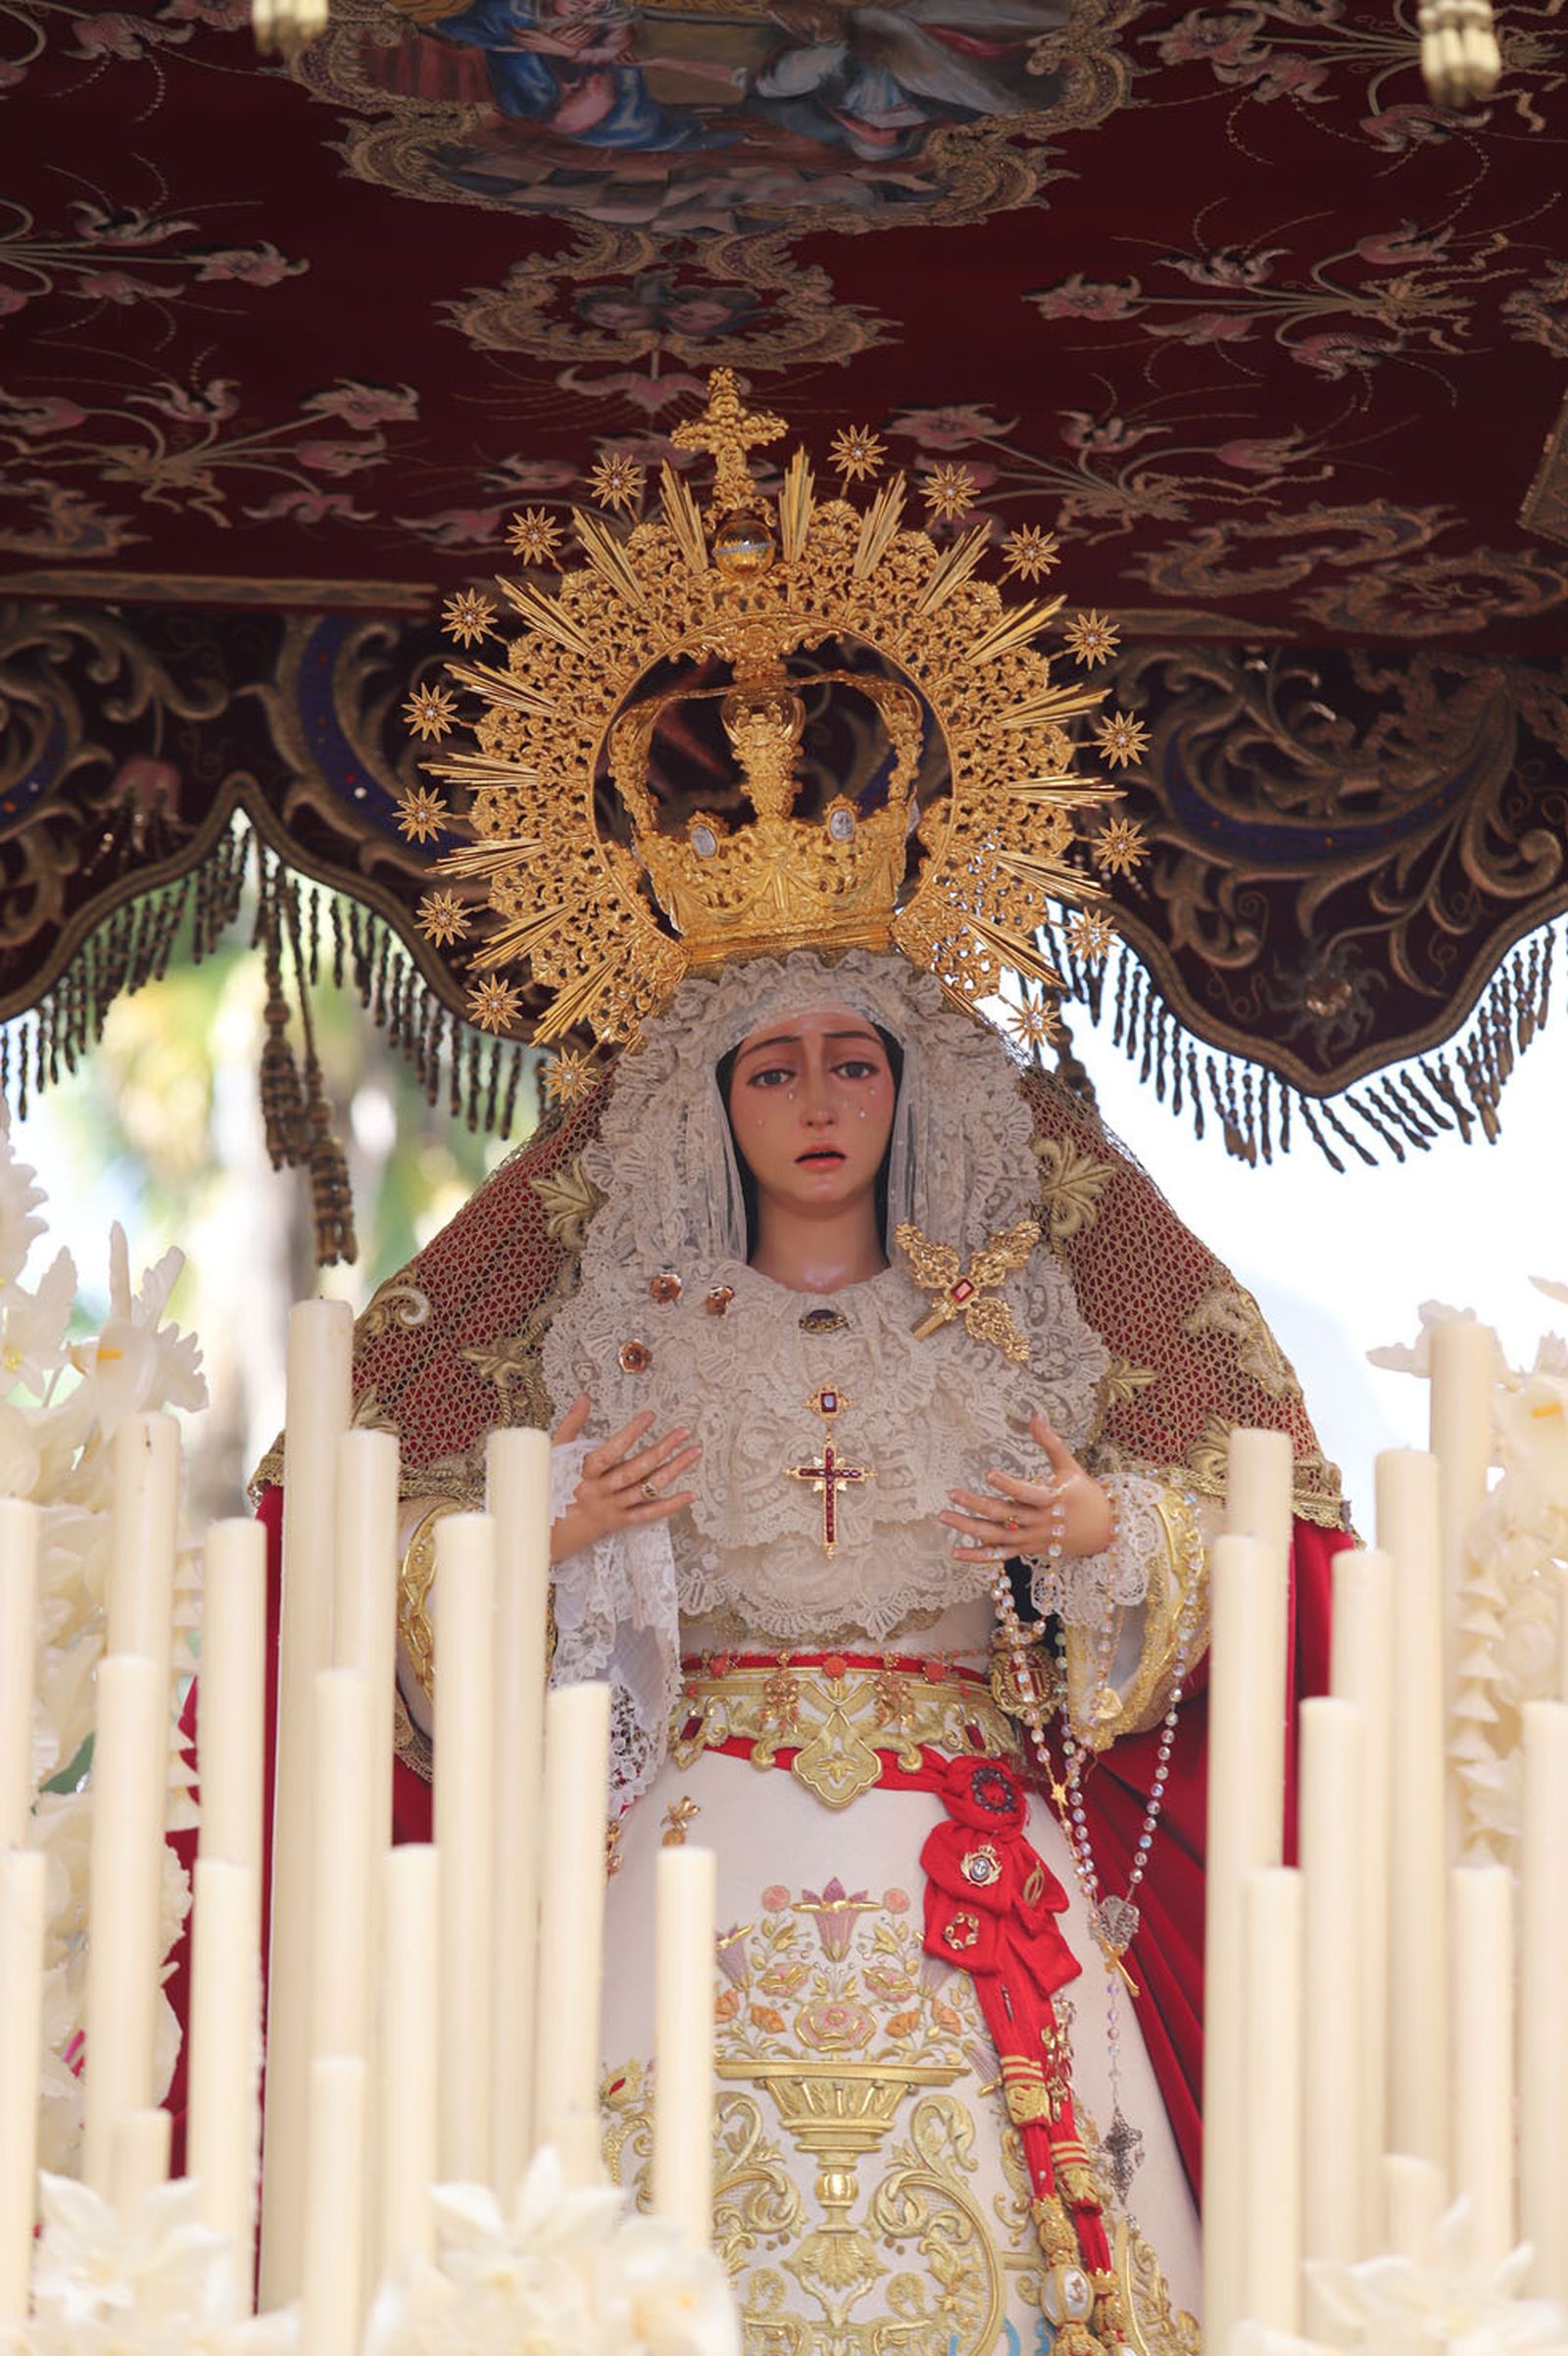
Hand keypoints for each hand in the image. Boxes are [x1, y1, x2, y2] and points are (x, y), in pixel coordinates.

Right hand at [549, 1397, 700, 1565]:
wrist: (549, 1533)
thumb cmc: (552, 1488)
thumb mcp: (554, 1454)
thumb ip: (572, 1425)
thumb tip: (584, 1398)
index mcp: (582, 1474)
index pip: (609, 1453)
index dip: (629, 1434)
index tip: (649, 1416)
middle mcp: (599, 1492)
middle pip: (634, 1471)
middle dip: (661, 1449)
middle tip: (682, 1431)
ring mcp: (612, 1508)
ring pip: (646, 1490)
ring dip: (673, 1471)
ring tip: (693, 1452)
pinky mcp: (620, 1522)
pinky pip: (649, 1515)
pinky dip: (670, 1505)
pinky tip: (690, 1494)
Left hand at [939, 1411, 1112, 1566]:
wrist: (1104, 1531)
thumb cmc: (1085, 1494)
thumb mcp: (1070, 1466)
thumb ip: (1050, 1442)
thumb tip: (1034, 1414)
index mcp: (1052, 1499)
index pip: (1027, 1493)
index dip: (1008, 1484)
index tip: (988, 1473)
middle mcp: (1040, 1522)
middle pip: (1005, 1515)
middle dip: (977, 1504)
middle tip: (953, 1493)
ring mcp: (1032, 1539)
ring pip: (997, 1536)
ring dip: (970, 1528)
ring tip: (945, 1516)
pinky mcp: (1028, 1550)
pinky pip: (1000, 1555)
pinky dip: (978, 1555)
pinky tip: (955, 1551)